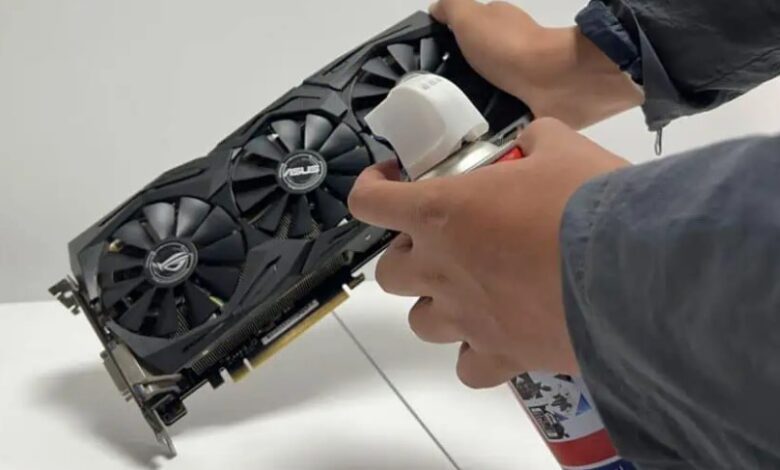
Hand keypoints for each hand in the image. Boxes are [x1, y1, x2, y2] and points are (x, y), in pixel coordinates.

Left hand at [349, 118, 629, 387]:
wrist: (632, 270)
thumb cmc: (588, 202)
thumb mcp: (562, 148)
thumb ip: (536, 138)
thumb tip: (536, 139)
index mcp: (441, 211)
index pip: (369, 201)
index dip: (371, 187)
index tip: (389, 183)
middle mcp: (441, 268)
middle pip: (388, 272)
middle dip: (408, 255)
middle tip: (442, 242)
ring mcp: (465, 317)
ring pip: (419, 321)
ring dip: (436, 304)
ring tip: (471, 290)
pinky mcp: (500, 356)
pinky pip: (467, 367)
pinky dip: (475, 354)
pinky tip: (497, 337)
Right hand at [429, 0, 643, 128]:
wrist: (556, 81)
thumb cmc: (509, 46)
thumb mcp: (470, 16)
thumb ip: (451, 8)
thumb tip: (435, 9)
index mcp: (500, 25)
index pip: (466, 35)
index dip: (447, 48)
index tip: (426, 69)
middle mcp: (513, 50)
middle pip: (476, 67)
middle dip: (458, 82)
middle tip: (436, 101)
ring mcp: (525, 80)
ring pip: (489, 94)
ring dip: (474, 105)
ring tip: (452, 123)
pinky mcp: (534, 107)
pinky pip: (506, 117)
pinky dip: (494, 123)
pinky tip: (478, 131)